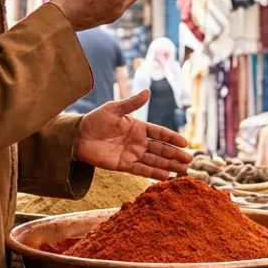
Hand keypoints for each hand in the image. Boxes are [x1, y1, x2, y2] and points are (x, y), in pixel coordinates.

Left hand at [76, 91, 192, 178]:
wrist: (77, 137)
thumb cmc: (95, 120)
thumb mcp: (114, 109)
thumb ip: (131, 103)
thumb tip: (148, 91)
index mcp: (138, 127)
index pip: (159, 133)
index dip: (172, 138)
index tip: (184, 143)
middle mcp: (138, 141)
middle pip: (161, 149)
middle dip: (175, 155)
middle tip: (189, 160)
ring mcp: (132, 154)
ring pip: (154, 161)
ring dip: (168, 165)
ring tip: (182, 171)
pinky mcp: (123, 165)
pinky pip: (141, 170)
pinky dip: (153, 173)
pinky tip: (166, 176)